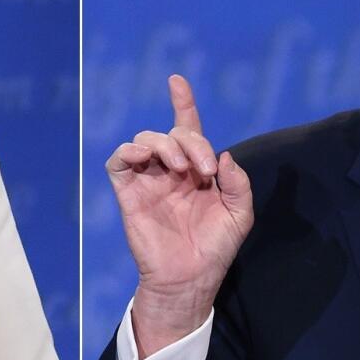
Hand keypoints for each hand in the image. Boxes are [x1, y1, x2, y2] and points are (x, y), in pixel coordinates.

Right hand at [106, 74, 253, 356]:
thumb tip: (223, 155)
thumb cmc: (215, 249)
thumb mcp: (239, 214)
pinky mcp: (128, 192)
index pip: (187, 128)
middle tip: (205, 170)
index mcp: (196, 170)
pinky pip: (120, 161)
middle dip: (191, 142)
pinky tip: (147, 157)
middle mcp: (170, 169)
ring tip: (180, 169)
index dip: (182, 102)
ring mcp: (148, 179)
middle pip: (173, 133)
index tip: (176, 80)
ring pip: (145, 140)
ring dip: (166, 145)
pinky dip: (130, 151)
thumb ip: (237, 183)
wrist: (190, 279)